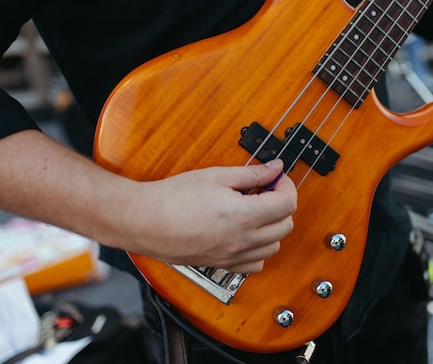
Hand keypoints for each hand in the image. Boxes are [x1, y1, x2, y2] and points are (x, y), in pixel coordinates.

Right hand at [119, 159, 296, 273]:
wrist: (145, 221)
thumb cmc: (174, 198)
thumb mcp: (216, 176)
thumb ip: (251, 174)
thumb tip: (274, 168)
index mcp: (244, 216)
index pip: (287, 204)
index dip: (286, 186)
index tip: (277, 178)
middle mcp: (243, 241)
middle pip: (285, 225)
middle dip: (282, 204)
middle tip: (266, 190)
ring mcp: (233, 256)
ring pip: (274, 246)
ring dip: (273, 227)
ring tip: (255, 210)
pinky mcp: (223, 264)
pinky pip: (256, 263)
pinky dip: (260, 249)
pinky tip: (247, 234)